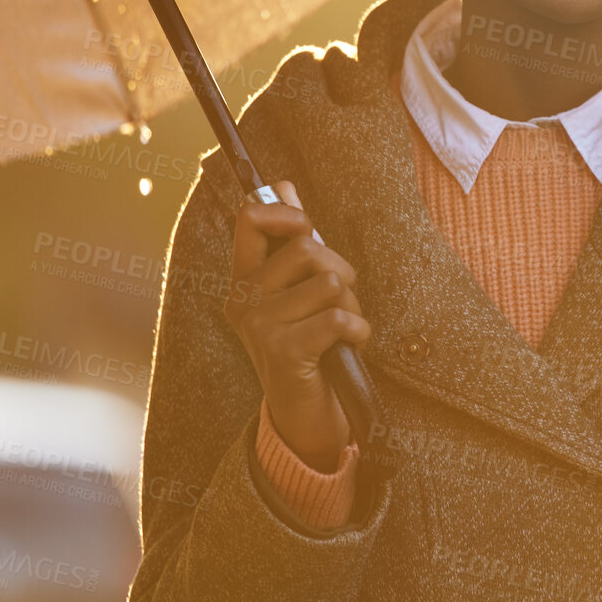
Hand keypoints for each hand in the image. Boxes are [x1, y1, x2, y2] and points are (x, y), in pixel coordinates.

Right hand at [226, 180, 370, 471]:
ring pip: (331, 283)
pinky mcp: (283, 351)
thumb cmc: (308, 343)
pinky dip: (358, 330)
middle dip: (341, 270)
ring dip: (352, 307)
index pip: (252, 217)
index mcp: (243, 277)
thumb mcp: (298, 288)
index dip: (289, 212)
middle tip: (339, 302)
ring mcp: (259, 326)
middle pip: (307, 247)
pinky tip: (350, 345)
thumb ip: (290, 239)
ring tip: (341, 330)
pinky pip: (338, 317)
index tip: (308, 229)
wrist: (304, 415)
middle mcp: (243, 298)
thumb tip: (283, 185)